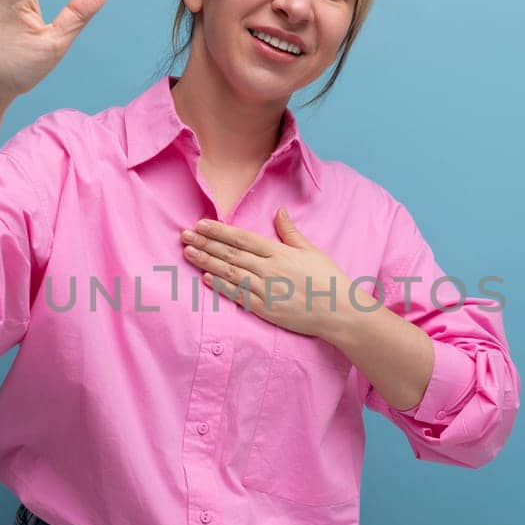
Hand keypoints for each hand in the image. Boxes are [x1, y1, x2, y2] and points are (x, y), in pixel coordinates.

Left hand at [180, 209, 360, 340]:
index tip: (201, 224)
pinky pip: (239, 296)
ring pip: (230, 273)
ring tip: (188, 252)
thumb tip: (279, 211)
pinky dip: (221, 286)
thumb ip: (291, 232)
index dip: (220, 231)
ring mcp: (267, 291)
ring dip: (207, 261)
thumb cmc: (329, 280)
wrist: (341, 312)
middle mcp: (270, 269)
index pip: (243, 238)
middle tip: (184, 235)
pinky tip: (206, 277)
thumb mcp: (312, 251)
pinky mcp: (266, 310)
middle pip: (231, 254)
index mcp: (280, 252)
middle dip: (205, 243)